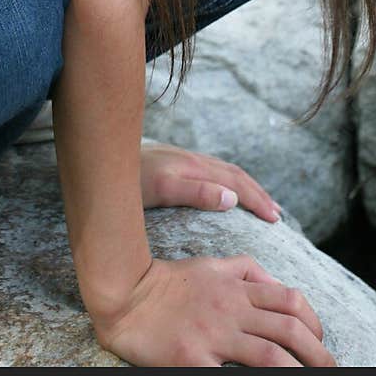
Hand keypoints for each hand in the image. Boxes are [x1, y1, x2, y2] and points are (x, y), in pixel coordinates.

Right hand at [93, 254, 336, 367]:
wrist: (126, 295)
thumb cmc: (169, 281)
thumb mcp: (211, 264)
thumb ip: (245, 270)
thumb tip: (276, 284)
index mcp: (236, 287)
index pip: (289, 300)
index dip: (314, 322)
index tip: (321, 342)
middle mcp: (231, 309)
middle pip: (289, 329)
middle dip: (318, 353)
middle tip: (332, 371)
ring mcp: (214, 335)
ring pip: (271, 356)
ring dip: (300, 373)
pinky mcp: (194, 359)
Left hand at [140, 140, 281, 222]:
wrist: (99, 157)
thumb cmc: (126, 179)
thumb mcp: (159, 189)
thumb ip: (194, 193)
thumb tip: (232, 199)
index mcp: (192, 166)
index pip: (234, 181)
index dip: (256, 199)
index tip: (274, 219)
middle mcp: (190, 159)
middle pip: (233, 173)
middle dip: (257, 193)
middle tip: (276, 215)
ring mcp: (181, 159)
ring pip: (223, 170)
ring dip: (245, 186)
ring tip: (260, 202)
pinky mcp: (172, 163)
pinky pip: (210, 171)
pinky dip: (227, 182)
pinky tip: (225, 193)